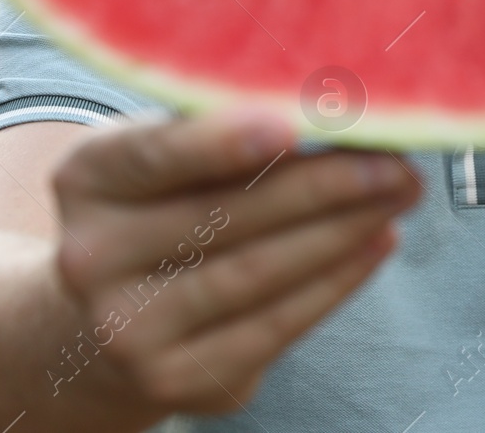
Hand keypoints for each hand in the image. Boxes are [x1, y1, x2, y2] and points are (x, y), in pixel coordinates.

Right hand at [49, 109, 421, 412]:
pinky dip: (336, 281)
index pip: (156, 153)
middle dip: (324, 185)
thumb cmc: (162, 209)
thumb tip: (329, 103)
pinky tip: (377, 242)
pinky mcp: (174, 381)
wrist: (101, 323)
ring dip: (343, 231)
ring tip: (399, 194)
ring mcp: (127, 328)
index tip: (292, 126)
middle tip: (395, 160)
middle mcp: (90, 256)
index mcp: (84, 178)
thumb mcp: (163, 157)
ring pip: (256, 273)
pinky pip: (272, 326)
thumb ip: (223, 129)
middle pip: (225, 215)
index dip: (223, 141)